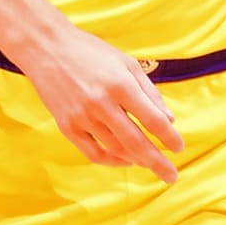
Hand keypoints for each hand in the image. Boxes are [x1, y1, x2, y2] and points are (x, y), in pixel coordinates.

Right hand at [16, 11, 183, 184]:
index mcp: (120, 84)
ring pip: (116, 150)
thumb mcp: (126, 63)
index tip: (179, 148)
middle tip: (171, 176)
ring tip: (149, 162)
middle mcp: (101, 103)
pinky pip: (93, 153)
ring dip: (136, 160)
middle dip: (158, 162)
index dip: (169, 137)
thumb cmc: (91, 52)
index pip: (153, 120)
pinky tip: (125, 160)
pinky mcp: (67, 126)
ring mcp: (82, 117)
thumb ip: (149, 91)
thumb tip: (169, 120)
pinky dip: (112, 161)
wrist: (46, 48)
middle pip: (136, 143)